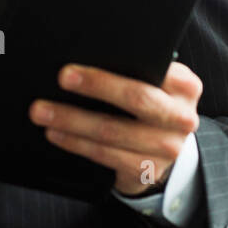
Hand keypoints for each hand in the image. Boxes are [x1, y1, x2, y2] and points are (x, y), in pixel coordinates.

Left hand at [28, 59, 201, 196]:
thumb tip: (84, 57)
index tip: (73, 69)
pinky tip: (56, 133)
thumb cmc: (150, 104)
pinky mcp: (148, 170)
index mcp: (184, 86)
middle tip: (60, 80)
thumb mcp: (153, 83)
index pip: (151, 71)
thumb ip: (134, 70)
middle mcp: (182, 117)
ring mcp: (168, 147)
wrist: (165, 148)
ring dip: (72, 121)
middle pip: (136, 99)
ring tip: (43, 112)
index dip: (109, 73)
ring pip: (113, 132)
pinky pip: (106, 156)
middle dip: (95, 88)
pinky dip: (76, 143)